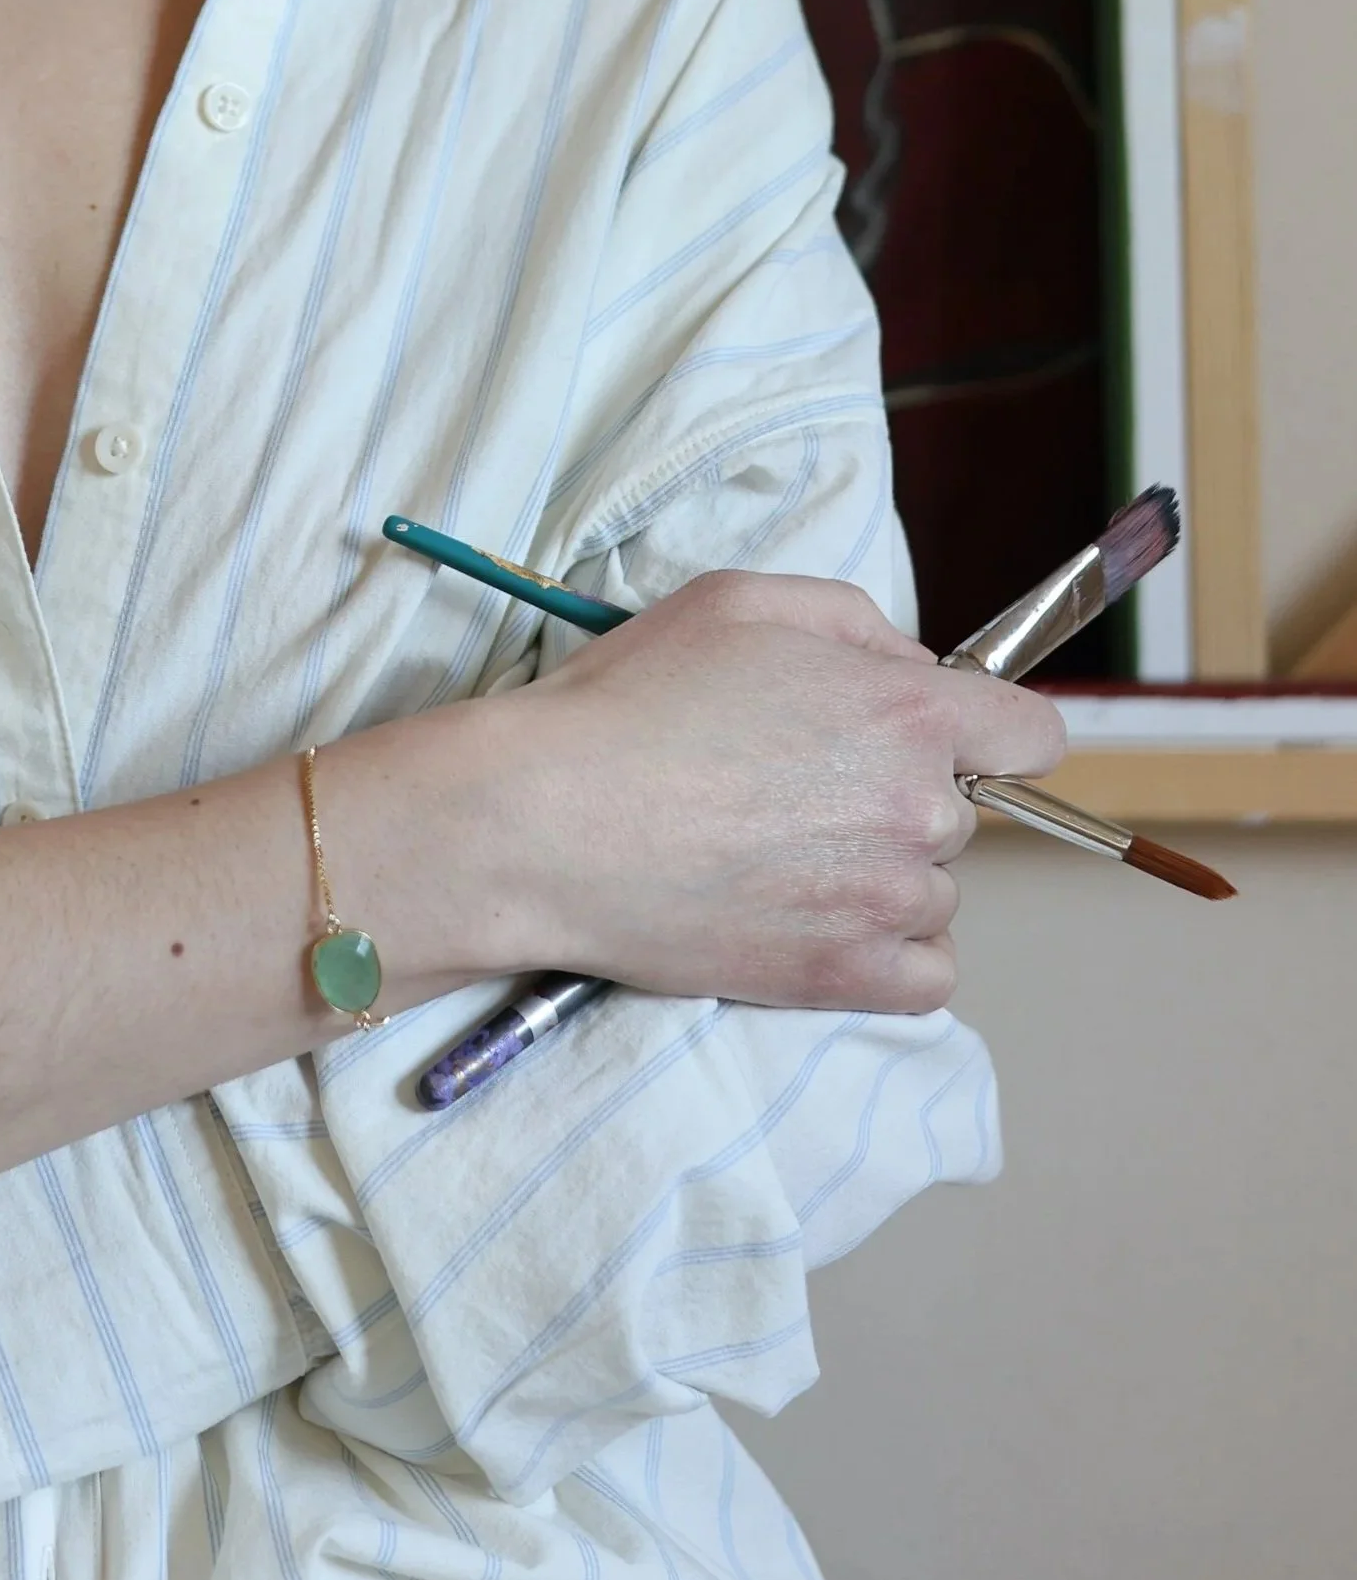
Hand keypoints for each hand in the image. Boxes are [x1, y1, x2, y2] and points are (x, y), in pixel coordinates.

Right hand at [478, 572, 1068, 1017]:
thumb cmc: (632, 699)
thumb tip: (913, 667)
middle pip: (960, 812)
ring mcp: (886, 903)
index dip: (991, 731)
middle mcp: (917, 810)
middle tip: (799, 787)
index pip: (1032, 735)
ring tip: (782, 855)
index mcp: (907, 712)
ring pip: (936, 891)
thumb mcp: (739, 601)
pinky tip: (822, 921)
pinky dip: (889, 953)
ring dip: (884, 875)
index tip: (945, 740)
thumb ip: (855, 622)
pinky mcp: (846, 979)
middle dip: (899, 796)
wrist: (547, 820)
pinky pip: (927, 976)